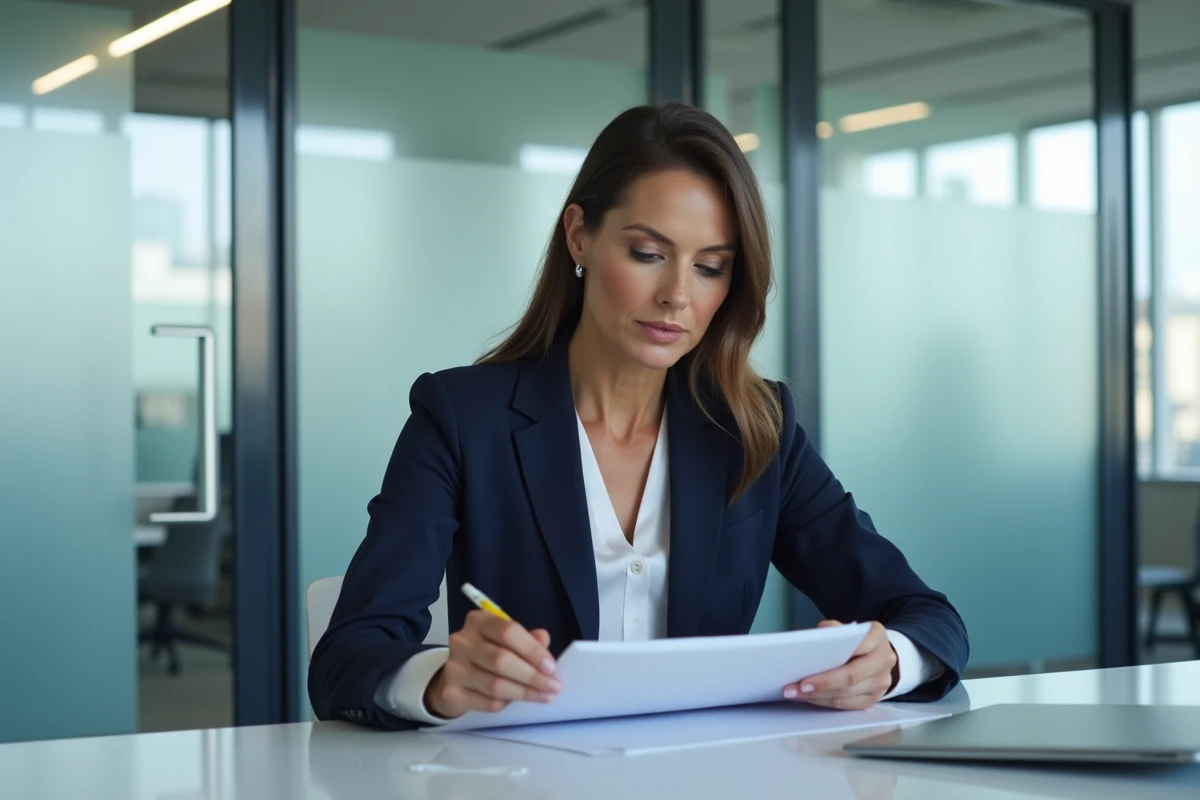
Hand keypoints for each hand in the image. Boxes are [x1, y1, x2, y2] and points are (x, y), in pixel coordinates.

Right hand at [424, 611, 561, 718]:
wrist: (453, 678)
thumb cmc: (486, 654)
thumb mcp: (506, 640)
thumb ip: (526, 639)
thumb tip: (544, 639)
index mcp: (479, 621)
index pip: (508, 632)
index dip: (532, 650)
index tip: (551, 667)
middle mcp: (463, 641)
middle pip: (501, 660)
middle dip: (532, 676)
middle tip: (553, 686)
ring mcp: (454, 668)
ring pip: (495, 685)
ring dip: (524, 693)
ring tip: (545, 696)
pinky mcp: (452, 693)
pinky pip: (487, 702)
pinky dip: (507, 703)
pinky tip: (518, 701)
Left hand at [783, 620, 897, 709]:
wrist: (878, 654)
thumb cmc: (857, 640)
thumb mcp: (848, 628)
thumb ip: (834, 630)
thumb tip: (818, 636)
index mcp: (877, 637)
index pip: (856, 649)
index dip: (832, 662)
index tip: (806, 670)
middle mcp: (884, 660)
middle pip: (851, 677)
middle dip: (821, 684)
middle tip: (796, 688)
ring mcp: (881, 682)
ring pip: (847, 694)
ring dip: (818, 696)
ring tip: (796, 693)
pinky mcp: (875, 698)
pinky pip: (848, 705)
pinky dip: (826, 702)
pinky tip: (810, 698)